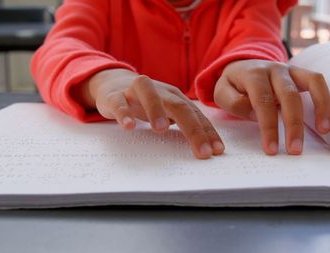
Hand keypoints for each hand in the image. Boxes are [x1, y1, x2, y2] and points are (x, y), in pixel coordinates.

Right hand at [78, 69, 224, 158]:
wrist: (113, 83)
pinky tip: (129, 126)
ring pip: (149, 95)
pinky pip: (119, 103)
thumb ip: (183, 123)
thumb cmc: (145, 102)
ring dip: (156, 110)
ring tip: (161, 130)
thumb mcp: (167, 110)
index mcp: (174, 97)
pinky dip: (124, 113)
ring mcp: (136, 92)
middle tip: (202, 151)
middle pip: (179, 106)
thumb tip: (206, 146)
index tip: (217, 151)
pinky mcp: (115, 97)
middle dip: (193, 129)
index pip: (196, 114)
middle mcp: (159, 92)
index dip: (207, 132)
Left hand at [214, 59, 329, 154]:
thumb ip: (234, 103)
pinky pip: (318, 81)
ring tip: (323, 132)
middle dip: (293, 124)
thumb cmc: (233, 85)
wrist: (241, 64)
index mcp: (252, 75)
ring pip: (309, 84)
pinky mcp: (300, 73)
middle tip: (294, 150)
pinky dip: (325, 100)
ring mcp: (289, 69)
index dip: (268, 126)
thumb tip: (256, 115)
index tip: (271, 149)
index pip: (262, 102)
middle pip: (288, 95)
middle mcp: (273, 69)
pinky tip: (326, 122)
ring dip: (317, 109)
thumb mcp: (221, 92)